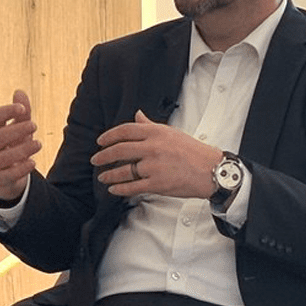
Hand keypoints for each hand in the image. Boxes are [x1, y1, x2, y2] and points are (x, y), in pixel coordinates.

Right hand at [0, 90, 41, 200]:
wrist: (8, 174)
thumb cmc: (13, 144)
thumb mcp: (18, 127)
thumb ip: (21, 112)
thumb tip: (19, 91)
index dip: (7, 111)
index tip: (22, 108)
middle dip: (16, 130)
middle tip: (35, 125)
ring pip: (4, 157)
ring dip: (22, 149)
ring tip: (39, 144)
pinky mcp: (0, 177)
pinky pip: (9, 174)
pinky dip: (21, 169)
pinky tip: (33, 162)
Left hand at [91, 110, 221, 198]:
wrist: (210, 170)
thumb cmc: (193, 151)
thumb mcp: (171, 132)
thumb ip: (150, 125)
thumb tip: (137, 115)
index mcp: (156, 132)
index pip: (125, 130)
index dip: (109, 136)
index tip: (100, 141)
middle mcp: (153, 148)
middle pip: (120, 150)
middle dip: (104, 156)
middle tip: (95, 159)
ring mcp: (154, 166)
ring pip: (124, 171)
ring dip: (109, 174)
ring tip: (102, 177)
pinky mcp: (157, 184)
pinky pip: (133, 187)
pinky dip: (120, 189)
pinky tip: (114, 190)